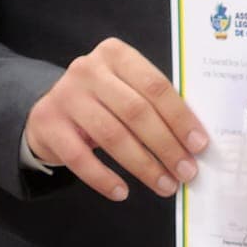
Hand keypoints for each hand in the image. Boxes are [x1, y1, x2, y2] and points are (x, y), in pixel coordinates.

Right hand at [24, 37, 207, 200]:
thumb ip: (153, 103)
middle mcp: (89, 69)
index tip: (199, 145)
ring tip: (165, 185)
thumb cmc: (102, 100)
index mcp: (116, 54)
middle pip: (136, 112)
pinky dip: (104, 178)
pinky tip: (122, 192)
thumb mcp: (125, 88)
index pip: (155, 86)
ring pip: (112, 136)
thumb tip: (192, 139)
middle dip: (166, 146)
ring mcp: (65, 96)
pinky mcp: (47, 124)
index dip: (180, 117)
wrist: (50, 110)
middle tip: (186, 171)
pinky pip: (80, 158)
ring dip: (143, 166)